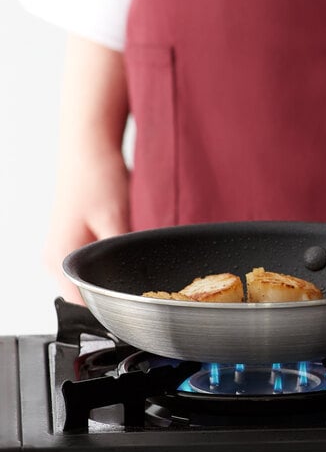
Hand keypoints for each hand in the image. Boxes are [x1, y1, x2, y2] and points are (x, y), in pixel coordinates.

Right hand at [45, 36, 129, 302]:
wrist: (89, 144)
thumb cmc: (97, 176)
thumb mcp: (116, 221)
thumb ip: (122, 257)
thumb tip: (134, 282)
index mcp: (60, 259)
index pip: (85, 304)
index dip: (113, 308)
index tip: (138, 305)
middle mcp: (55, 257)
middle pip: (87, 294)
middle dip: (114, 291)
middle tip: (144, 285)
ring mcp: (61, 247)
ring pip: (90, 277)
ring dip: (112, 275)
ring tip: (136, 264)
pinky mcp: (72, 237)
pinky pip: (91, 261)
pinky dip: (109, 261)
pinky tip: (125, 250)